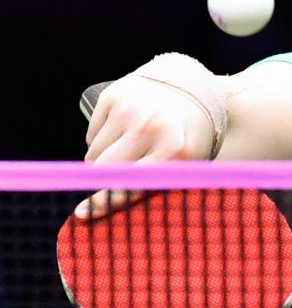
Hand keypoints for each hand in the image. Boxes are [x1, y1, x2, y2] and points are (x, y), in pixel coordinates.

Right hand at [76, 74, 216, 218]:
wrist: (188, 93)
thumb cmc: (183, 141)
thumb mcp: (182, 167)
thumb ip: (151, 190)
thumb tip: (92, 213)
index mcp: (176, 150)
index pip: (132, 185)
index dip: (107, 201)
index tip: (85, 213)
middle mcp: (152, 127)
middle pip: (104, 170)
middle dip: (103, 181)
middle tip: (111, 181)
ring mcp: (131, 109)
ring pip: (93, 155)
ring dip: (101, 162)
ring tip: (127, 152)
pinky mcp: (113, 97)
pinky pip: (91, 136)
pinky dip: (99, 142)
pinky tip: (121, 134)